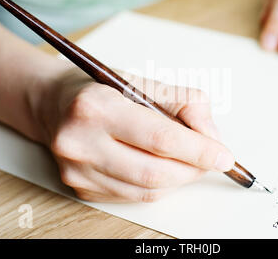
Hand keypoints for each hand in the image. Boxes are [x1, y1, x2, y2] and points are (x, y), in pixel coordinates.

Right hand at [37, 67, 233, 202]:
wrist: (53, 103)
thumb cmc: (100, 88)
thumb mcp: (143, 80)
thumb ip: (184, 102)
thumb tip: (211, 137)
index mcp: (96, 107)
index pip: (160, 138)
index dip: (199, 151)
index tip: (223, 156)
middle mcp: (80, 142)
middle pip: (155, 172)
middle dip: (193, 169)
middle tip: (210, 159)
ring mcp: (77, 170)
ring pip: (146, 191)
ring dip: (179, 179)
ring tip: (188, 162)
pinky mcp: (80, 187)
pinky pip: (133, 196)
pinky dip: (158, 186)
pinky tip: (161, 168)